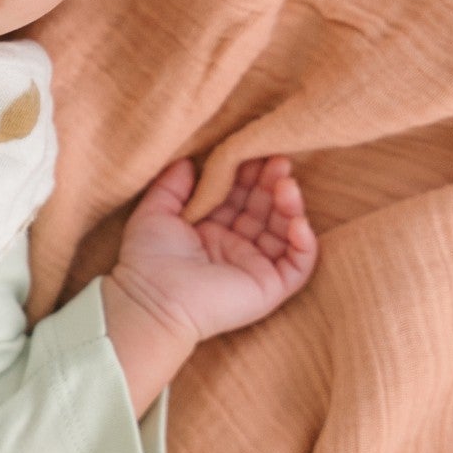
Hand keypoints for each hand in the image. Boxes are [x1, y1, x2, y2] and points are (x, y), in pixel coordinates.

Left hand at [107, 156, 318, 352]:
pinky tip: (297, 222)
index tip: (253, 151)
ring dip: (290, 206)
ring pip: (284, 232)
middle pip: (264, 209)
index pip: (238, 196)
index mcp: (210, 229)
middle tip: (278, 159)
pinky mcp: (269, 288)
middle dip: (272, 184)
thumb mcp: (155, 211)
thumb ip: (172, 185)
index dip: (247, 175)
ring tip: (286, 184)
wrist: (152, 300)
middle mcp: (234, 246)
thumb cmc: (148, 258)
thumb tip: (188, 161)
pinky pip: (298, 265)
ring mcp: (254, 267)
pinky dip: (304, 244)